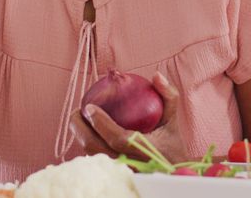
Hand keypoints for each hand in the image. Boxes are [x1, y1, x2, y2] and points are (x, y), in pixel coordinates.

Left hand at [68, 72, 189, 162]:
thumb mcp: (172, 119)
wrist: (171, 171)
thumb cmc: (171, 143)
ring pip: (92, 156)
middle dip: (81, 129)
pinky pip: (94, 160)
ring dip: (81, 137)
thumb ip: (168, 96)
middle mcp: (130, 164)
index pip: (118, 138)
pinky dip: (87, 145)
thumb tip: (156, 75)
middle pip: (97, 149)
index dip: (101, 123)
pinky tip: (86, 131)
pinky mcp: (114, 175)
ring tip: (79, 119)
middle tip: (77, 112)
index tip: (89, 106)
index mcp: (146, 150)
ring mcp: (120, 172)